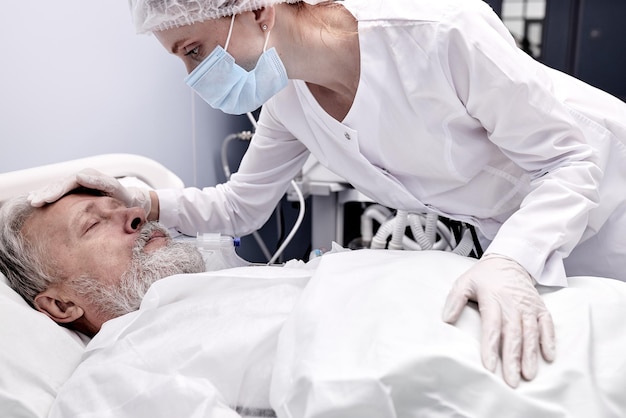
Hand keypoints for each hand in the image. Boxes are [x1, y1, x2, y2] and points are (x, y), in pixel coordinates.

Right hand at [28, 168, 151, 214]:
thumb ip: (101, 183)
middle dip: (47, 192)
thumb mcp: (115, 190)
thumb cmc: (125, 198)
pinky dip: (49, 195)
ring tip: (32, 201)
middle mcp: (85, 178)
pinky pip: (61, 192)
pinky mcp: (79, 191)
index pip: (70, 182)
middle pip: (61, 183)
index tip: (47, 198)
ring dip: (45, 194)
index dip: (58, 190)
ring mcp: (81, 184)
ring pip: (59, 187)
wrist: (132, 201)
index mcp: (92, 177)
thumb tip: (79, 176)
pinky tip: (38, 200)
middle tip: (35, 201)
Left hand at [442, 254, 555, 387]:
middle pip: (513, 334)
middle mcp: (512, 304)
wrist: (510, 260)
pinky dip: (549, 340)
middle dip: (513, 359)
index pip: (492, 326)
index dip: (491, 347)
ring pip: (531, 333)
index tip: (490, 367)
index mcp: (492, 299)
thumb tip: (446, 320)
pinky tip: (549, 357)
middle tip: (512, 381)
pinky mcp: (540, 307)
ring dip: (531, 354)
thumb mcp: (464, 282)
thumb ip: (455, 300)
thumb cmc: (484, 276)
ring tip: (529, 375)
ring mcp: (528, 306)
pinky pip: (547, 324)